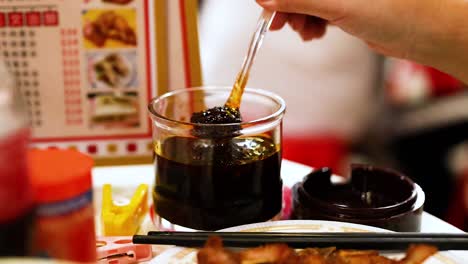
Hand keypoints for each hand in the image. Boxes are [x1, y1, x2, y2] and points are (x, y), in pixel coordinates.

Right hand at [256, 0, 467, 83]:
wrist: (424, 34)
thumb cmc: (397, 12)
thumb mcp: (338, 4)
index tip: (264, 3)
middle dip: (286, 4)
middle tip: (279, 23)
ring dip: (298, 16)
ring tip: (306, 32)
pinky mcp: (346, 2)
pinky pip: (317, 8)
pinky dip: (311, 21)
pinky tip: (315, 32)